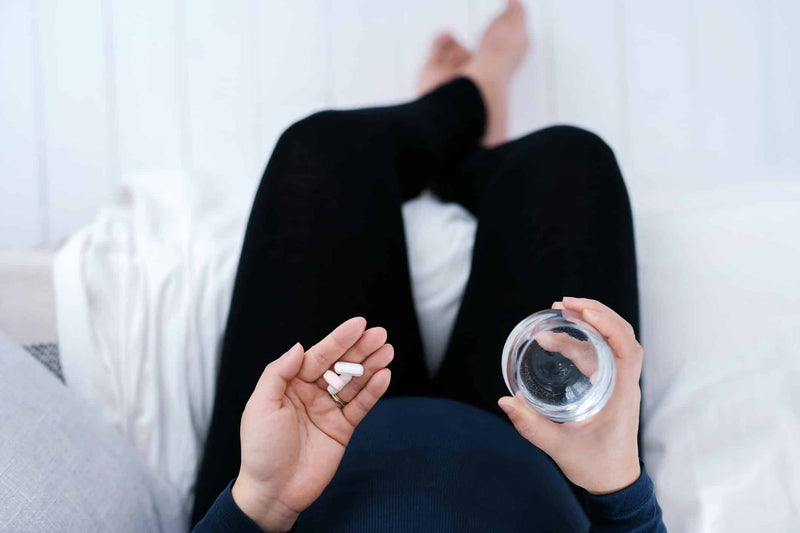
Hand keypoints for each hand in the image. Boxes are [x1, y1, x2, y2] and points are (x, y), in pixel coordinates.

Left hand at [231, 317, 392, 531]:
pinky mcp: (342, 429)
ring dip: (371, 366)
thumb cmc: (261, 449)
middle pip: (340, 365)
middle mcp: (311, 393)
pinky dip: (373, 392)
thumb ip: (278, 373)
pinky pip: (360, 406)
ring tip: (388, 350)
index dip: (338, 339)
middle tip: (381, 334)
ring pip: (354, 383)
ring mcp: (328, 410)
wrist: (274, 491)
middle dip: (360, 348)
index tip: (358, 324)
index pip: (318, 355)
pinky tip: (384, 376)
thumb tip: (299, 347)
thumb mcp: (261, 406)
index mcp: (290, 383)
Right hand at [498, 297, 641, 494]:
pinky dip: (581, 341)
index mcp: (621, 394)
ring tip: (556, 315)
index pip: (626, 348)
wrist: (614, 483)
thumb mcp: (559, 447)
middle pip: (621, 335)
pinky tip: (556, 341)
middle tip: (563, 304)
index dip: (607, 324)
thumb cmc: (596, 466)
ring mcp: (619, 383)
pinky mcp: (609, 386)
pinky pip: (600, 354)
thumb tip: (506, 401)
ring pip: (610, 342)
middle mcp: (624, 383)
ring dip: (586, 325)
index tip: (582, 311)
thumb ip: (531, 425)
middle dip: (594, 313)